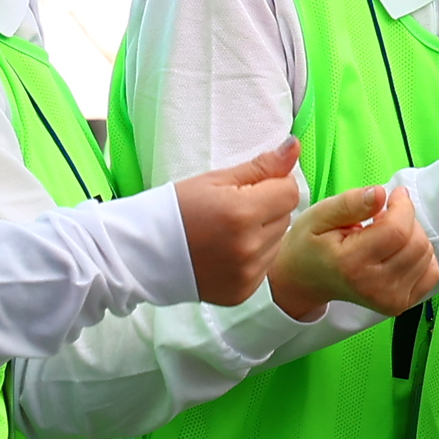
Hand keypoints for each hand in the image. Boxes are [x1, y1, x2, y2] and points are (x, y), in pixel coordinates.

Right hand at [171, 140, 303, 307]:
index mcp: (242, 213)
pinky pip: (264, 266)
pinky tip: (226, 252)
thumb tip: (295, 147)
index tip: (252, 187)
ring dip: (262, 233)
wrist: (143, 252)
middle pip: (285, 217)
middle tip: (233, 210)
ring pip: (277, 242)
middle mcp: (249, 248)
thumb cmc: (176, 209)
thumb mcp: (216, 179)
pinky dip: (253, 257)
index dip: (274, 184)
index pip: (290, 191)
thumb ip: (261, 166)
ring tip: (228, 233)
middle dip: (267, 208)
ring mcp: (246, 274)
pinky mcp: (242, 292)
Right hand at [270, 182, 438, 321]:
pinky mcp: (400, 305)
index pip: (398, 230)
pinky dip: (420, 256)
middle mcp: (374, 287)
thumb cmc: (311, 245)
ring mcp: (390, 300)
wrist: (305, 281)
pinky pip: (431, 273)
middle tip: (382, 218)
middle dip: (406, 220)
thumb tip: (381, 193)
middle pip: (417, 243)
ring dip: (412, 236)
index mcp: (352, 264)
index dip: (402, 205)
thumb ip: (350, 203)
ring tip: (384, 236)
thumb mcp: (319, 215)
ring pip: (426, 255)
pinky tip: (397, 252)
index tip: (393, 195)